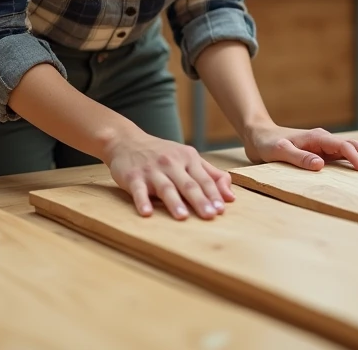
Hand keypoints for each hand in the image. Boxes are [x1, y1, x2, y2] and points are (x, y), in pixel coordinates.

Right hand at [104, 131, 234, 219]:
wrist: (127, 141)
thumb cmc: (162, 154)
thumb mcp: (188, 158)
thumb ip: (211, 174)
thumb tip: (230, 195)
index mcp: (187, 158)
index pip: (204, 179)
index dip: (213, 194)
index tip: (222, 209)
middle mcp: (171, 163)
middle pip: (188, 184)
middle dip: (200, 200)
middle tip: (210, 216)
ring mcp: (152, 170)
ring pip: (166, 187)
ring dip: (174, 202)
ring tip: (182, 216)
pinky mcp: (133, 176)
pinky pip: (138, 190)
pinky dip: (142, 201)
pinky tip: (146, 213)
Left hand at [243, 123, 357, 172]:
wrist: (259, 135)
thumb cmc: (267, 144)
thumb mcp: (278, 152)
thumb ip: (298, 157)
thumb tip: (321, 164)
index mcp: (316, 138)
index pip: (342, 146)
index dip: (356, 158)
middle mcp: (324, 139)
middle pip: (353, 145)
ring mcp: (325, 145)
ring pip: (352, 148)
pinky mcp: (323, 151)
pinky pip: (345, 154)